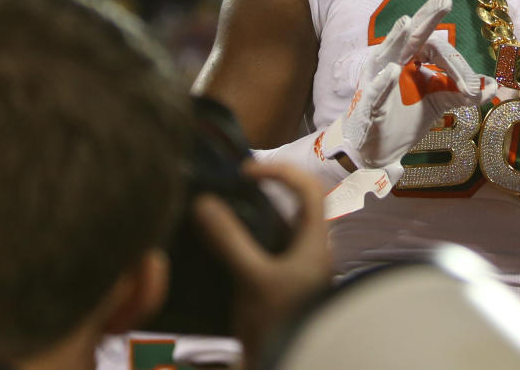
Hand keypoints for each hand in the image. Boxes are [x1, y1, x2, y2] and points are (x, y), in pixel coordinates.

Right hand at [193, 160, 330, 364]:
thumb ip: (230, 240)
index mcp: (315, 238)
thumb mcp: (253, 279)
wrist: (295, 362)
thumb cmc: (283, 321)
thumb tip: (204, 202)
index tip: (245, 172)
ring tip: (215, 219)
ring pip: (275, 232)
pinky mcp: (282, 288)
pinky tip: (218, 253)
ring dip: (248, 222)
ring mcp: (297, 269)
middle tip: (225, 191)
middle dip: (259, 194)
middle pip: (290, 207)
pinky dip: (245, 247)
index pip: (307, 186)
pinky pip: (265, 255)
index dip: (279, 169)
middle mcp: (311, 249)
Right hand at [321, 0, 495, 215]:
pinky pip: (375, 94)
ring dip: (397, 39)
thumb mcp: (439, 102)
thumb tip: (493, 85)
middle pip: (412, 37)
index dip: (458, 66)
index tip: (473, 89)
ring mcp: (376, 82)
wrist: (378, 150)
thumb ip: (463, 92)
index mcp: (410, 57)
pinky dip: (383, 84)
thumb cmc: (405, 118)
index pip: (437, 48)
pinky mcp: (367, 107)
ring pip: (388, 56)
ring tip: (409, 24)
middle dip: (427, 17)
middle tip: (444, 0)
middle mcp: (392, 62)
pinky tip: (393, 72)